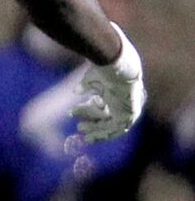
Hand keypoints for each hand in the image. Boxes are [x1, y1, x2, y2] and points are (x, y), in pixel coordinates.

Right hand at [73, 26, 145, 142]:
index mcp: (118, 90)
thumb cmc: (104, 65)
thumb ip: (85, 85)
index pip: (104, 105)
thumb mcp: (91, 77)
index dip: (89, 110)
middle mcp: (124, 101)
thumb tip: (76, 91)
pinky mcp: (128, 115)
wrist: (118, 64)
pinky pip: (116, 130)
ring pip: (111, 125)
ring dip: (96, 130)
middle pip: (107, 116)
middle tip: (79, 127)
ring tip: (82, 131)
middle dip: (92, 122)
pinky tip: (90, 136)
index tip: (73, 111)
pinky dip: (103, 134)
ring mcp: (128, 108)